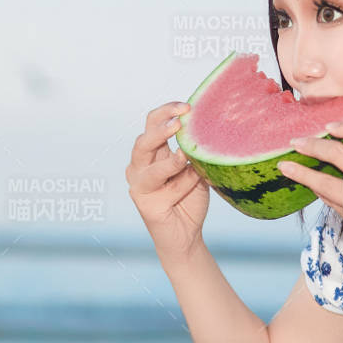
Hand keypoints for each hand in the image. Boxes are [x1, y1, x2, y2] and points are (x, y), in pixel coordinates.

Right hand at [126, 100, 208, 260]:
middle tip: (181, 118)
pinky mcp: (144, 202)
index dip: (166, 111)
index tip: (187, 106)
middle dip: (161, 125)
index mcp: (151, 154)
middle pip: (143, 138)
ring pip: (147, 162)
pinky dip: (180, 181)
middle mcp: (140, 166)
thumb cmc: (190, 200)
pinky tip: (192, 177)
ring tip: (184, 152)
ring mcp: (139, 184)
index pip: (151, 123)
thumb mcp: (196, 170)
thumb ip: (194, 153)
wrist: (187, 235)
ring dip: (167, 156)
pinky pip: (164, 186)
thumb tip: (203, 130)